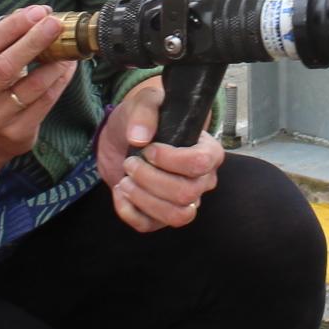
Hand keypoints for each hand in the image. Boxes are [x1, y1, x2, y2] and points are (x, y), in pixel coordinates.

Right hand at [0, 6, 75, 160]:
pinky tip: (67, 67)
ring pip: (31, 86)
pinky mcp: (16, 133)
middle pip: (6, 65)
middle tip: (54, 23)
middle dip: (34, 40)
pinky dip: (59, 81)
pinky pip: (44, 102)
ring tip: (68, 47)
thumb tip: (34, 14)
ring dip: (54, 62)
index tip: (36, 12)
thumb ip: (1, 44)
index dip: (12, 26)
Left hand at [96, 76, 221, 231]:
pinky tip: (120, 192)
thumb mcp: (144, 103)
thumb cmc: (142, 120)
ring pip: (176, 216)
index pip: (201, 164)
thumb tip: (140, 137)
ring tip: (125, 180)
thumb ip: (145, 112)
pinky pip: (150, 226)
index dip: (171, 160)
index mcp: (207, 151)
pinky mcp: (160, 216)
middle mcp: (202, 180)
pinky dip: (129, 211)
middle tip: (131, 162)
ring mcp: (184, 201)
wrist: (121, 139)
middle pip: (187, 194)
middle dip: (151, 178)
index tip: (149, 149)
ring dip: (144, 199)